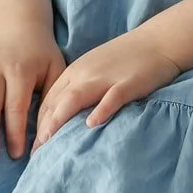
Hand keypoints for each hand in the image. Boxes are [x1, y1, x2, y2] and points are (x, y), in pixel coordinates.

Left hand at [33, 31, 179, 149]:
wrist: (159, 40)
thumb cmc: (127, 58)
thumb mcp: (96, 68)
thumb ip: (80, 88)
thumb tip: (63, 115)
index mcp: (76, 70)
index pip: (50, 99)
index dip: (38, 122)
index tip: (33, 144)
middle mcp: (86, 73)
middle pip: (57, 101)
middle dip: (43, 127)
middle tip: (34, 152)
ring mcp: (106, 77)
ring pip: (75, 98)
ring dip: (59, 120)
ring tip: (49, 141)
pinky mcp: (128, 83)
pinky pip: (111, 97)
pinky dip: (101, 110)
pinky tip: (92, 124)